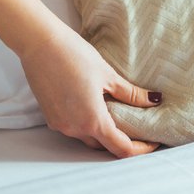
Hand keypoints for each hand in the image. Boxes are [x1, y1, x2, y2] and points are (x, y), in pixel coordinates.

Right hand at [17, 22, 160, 157]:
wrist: (40, 44)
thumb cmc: (74, 56)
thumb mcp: (108, 75)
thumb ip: (131, 94)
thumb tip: (153, 101)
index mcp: (93, 121)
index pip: (121, 149)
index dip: (141, 149)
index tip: (153, 141)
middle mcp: (75, 129)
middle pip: (105, 146)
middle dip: (123, 142)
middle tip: (141, 129)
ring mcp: (60, 124)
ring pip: (88, 138)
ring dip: (104, 133)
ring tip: (120, 117)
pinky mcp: (50, 117)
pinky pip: (74, 128)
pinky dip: (88, 124)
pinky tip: (96, 108)